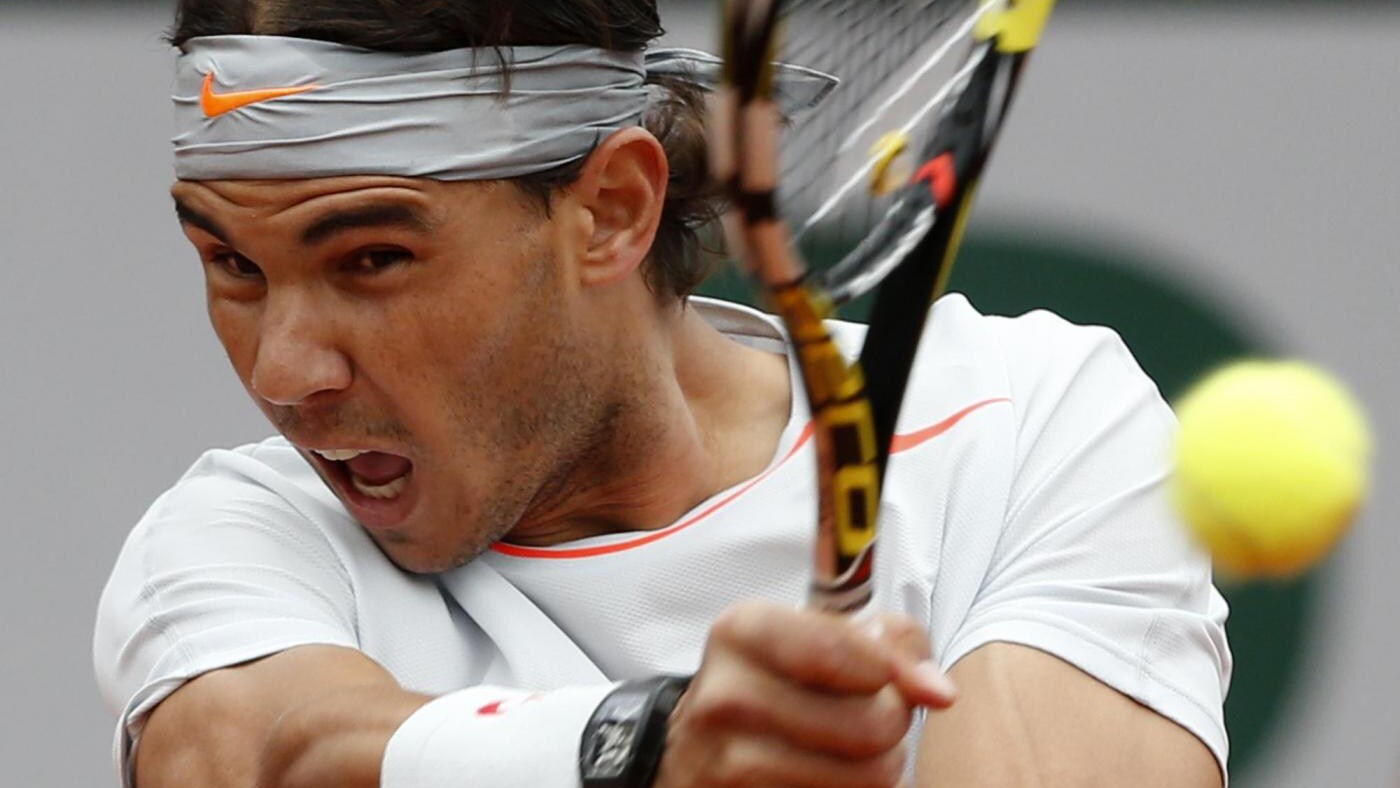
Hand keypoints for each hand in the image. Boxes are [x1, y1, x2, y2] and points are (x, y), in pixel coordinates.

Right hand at [655, 601, 955, 786]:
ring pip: (869, 776)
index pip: (849, 652)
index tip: (918, 686)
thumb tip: (935, 689)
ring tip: (849, 750)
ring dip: (879, 768)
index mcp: (744, 632)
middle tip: (871, 717)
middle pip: (872, 724)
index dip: (900, 673)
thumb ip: (886, 641)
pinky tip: (825, 776)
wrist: (696, 750)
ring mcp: (729, 762)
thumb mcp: (812, 636)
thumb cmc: (773, 683)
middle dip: (893, 724)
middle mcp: (727, 695)